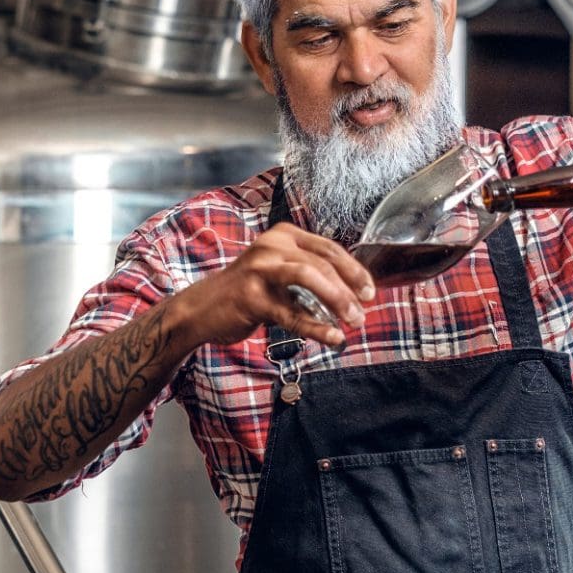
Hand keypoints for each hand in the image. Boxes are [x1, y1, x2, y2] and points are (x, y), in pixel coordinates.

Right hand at [175, 223, 374, 348]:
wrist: (202, 309)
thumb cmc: (248, 291)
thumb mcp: (280, 272)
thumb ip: (311, 274)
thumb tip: (353, 292)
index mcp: (284, 235)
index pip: (329, 248)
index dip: (354, 270)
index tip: (370, 291)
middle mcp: (272, 245)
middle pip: (322, 262)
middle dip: (349, 288)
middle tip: (364, 311)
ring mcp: (260, 269)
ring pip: (308, 277)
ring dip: (337, 300)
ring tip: (353, 321)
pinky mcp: (251, 296)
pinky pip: (291, 313)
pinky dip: (316, 327)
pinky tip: (332, 337)